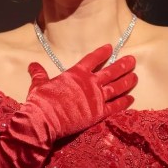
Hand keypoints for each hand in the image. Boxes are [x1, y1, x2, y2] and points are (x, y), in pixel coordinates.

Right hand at [18, 44, 136, 146]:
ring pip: (116, 88)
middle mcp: (89, 83)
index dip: (102, 53)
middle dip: (122, 65)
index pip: (92, 59)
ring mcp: (96, 98)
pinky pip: (115, 106)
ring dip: (127, 82)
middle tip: (132, 60)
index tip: (110, 48)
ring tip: (135, 77)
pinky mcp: (98, 113)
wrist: (43, 120)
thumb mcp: (38, 84)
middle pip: (110, 72)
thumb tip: (32, 65)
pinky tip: (131, 99)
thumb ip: (39, 74)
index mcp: (76, 73)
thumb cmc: (40, 101)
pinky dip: (124, 102)